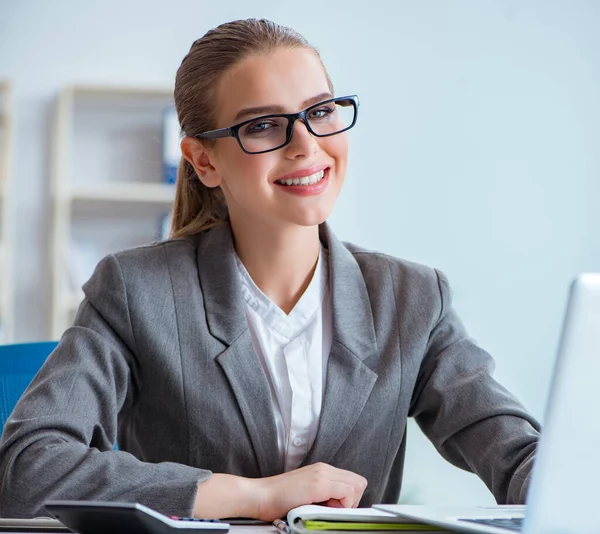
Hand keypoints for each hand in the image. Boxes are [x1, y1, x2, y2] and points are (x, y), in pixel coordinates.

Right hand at [251, 462, 367, 520]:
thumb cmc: (277, 499)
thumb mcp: (306, 493)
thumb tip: (339, 506)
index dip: (349, 498)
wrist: (259, 495)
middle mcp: (324, 469)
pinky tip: (323, 509)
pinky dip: (341, 505)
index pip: (352, 480)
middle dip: (352, 500)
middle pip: (359, 481)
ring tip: (326, 509)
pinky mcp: (319, 483)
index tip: (335, 509)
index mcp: (322, 470)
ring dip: (346, 502)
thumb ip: (322, 493)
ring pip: (356, 485)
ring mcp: (322, 474)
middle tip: (333, 509)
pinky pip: (347, 492)